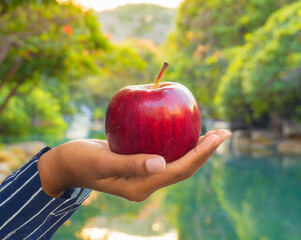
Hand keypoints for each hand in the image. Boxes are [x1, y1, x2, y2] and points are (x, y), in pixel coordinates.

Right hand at [38, 129, 230, 199]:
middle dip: (205, 152)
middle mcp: (146, 183)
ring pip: (177, 163)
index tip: (218, 137)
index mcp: (140, 186)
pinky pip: (166, 156)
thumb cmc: (80, 161)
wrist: (67, 164)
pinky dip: (179, 145)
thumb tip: (162, 163)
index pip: (178, 170)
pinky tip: (183, 133)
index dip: (200, 154)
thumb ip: (130, 165)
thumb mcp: (101, 162)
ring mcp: (143, 175)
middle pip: (184, 169)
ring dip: (196, 149)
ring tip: (212, 135)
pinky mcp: (139, 165)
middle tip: (224, 134)